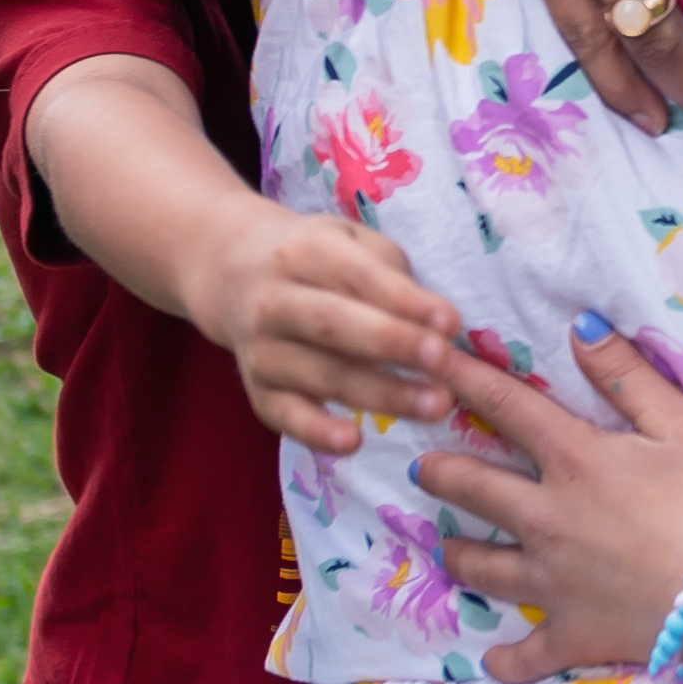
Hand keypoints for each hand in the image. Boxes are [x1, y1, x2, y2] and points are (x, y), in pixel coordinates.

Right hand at [182, 206, 457, 456]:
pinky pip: (286, 416)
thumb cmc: (315, 258)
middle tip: (443, 361)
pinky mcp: (257, 390)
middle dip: (392, 343)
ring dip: (380, 394)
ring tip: (434, 406)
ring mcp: (261, 349)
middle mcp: (274, 300)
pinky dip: (316, 432)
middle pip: (335, 324)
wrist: (231, 273)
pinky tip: (353, 441)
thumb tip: (439, 321)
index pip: (358, 276)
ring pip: (321, 375)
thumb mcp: (350, 242)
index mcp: (304, 252)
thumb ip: (391, 273)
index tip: (451, 322)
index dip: (405, 300)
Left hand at [414, 321, 682, 681]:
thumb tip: (579, 327)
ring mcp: (551, 580)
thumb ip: (626, 375)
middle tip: (423, 468)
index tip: (428, 356)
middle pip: (473, 490)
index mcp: (574, 460)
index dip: (465, 378)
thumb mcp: (682, 423)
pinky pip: (526, 653)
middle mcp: (546, 518)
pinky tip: (493, 661)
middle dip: (440, 474)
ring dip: (460, 554)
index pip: (507, 406)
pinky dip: (508, 659)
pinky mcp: (570, 632)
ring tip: (449, 547)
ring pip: (481, 568)